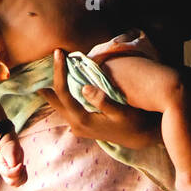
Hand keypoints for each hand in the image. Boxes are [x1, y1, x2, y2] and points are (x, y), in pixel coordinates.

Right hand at [0, 134, 26, 187]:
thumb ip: (13, 162)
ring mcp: (9, 176)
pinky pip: (21, 182)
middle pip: (12, 182)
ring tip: (23, 167)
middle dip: (20, 175)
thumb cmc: (10, 148)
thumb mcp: (11, 153)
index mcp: (2, 167)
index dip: (17, 170)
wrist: (11, 146)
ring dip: (23, 177)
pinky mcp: (15, 176)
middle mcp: (4, 174)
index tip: (21, 164)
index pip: (9, 174)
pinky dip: (24, 177)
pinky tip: (24, 169)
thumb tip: (18, 169)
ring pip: (17, 184)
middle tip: (22, 166)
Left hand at [39, 50, 159, 150]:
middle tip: (49, 57)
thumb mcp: (121, 112)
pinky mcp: (83, 125)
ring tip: (54, 66)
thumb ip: (103, 100)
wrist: (141, 138)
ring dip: (56, 85)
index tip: (58, 53)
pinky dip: (64, 92)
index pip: (62, 92)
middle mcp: (76, 125)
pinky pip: (67, 106)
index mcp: (82, 120)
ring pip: (59, 103)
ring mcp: (78, 127)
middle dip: (50, 78)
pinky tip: (66, 81)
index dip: (59, 71)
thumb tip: (84, 87)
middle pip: (54, 99)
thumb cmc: (134, 123)